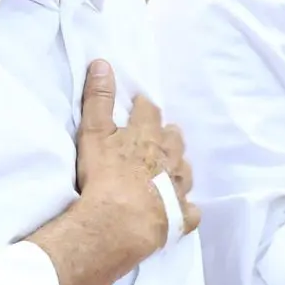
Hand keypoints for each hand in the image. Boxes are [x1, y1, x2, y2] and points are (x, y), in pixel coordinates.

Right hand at [72, 60, 197, 268]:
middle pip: (174, 139)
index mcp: (148, 135)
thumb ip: (99, 98)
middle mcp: (169, 157)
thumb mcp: (94, 132)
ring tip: (171, 167)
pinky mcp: (180, 215)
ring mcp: (178, 187)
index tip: (139, 104)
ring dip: (179, 166)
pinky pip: (190, 210)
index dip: (144, 107)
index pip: (149, 112)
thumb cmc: (104, 175)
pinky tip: (183, 208)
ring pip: (185, 170)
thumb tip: (102, 63)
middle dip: (167, 134)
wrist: (119, 221)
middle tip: (159, 134)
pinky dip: (187, 208)